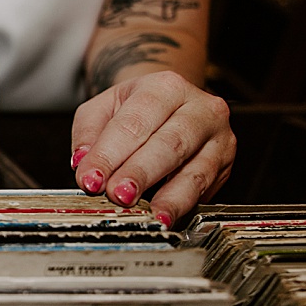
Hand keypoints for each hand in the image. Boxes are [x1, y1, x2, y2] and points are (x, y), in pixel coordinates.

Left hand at [70, 71, 234, 225]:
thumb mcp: (104, 108)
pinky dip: (183, 205)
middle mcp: (199, 107)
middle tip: (118, 195)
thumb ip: (87, 132)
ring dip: (169, 196)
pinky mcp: (224, 161)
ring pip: (195, 169)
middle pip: (169, 144)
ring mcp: (217, 135)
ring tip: (149, 215)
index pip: (134, 123)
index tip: (90, 180)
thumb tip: (81, 160)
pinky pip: (204, 187)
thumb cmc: (136, 111)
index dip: (109, 154)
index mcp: (165, 88)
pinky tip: (166, 218)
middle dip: (140, 173)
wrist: (171, 106)